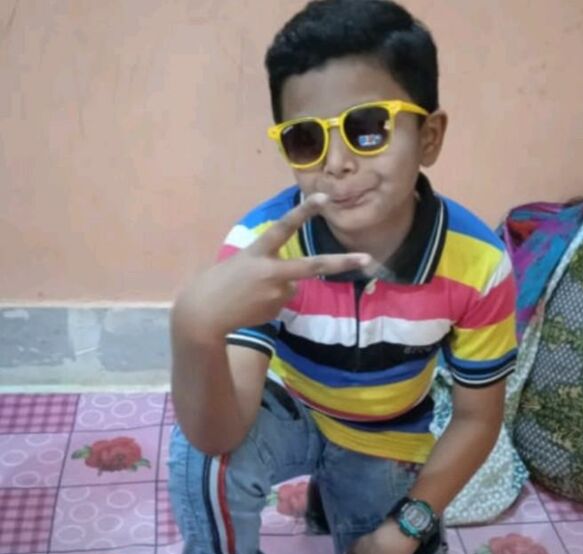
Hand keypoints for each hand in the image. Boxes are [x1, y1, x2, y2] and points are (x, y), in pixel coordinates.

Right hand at [174, 193, 370, 339]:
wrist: (203, 316)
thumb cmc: (216, 284)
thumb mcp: (240, 264)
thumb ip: (268, 266)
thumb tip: (294, 284)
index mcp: (256, 253)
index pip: (284, 227)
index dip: (304, 211)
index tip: (324, 197)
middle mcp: (270, 272)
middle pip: (312, 266)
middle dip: (342, 263)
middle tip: (368, 259)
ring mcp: (276, 294)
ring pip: (290, 286)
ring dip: (277, 288)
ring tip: (249, 294)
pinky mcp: (276, 310)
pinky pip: (281, 302)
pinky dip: (270, 302)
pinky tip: (251, 306)